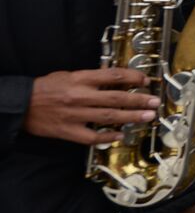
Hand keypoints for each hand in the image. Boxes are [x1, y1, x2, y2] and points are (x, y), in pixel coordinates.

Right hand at [23, 68, 159, 144]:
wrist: (20, 104)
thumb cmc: (46, 88)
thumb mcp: (69, 75)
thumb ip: (92, 78)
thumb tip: (117, 80)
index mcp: (80, 79)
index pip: (113, 76)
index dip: (133, 77)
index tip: (146, 80)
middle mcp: (80, 96)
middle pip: (116, 98)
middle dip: (139, 100)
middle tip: (155, 102)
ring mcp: (75, 115)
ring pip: (109, 117)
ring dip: (131, 117)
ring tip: (148, 117)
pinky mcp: (68, 131)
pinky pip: (92, 136)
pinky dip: (108, 137)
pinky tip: (121, 135)